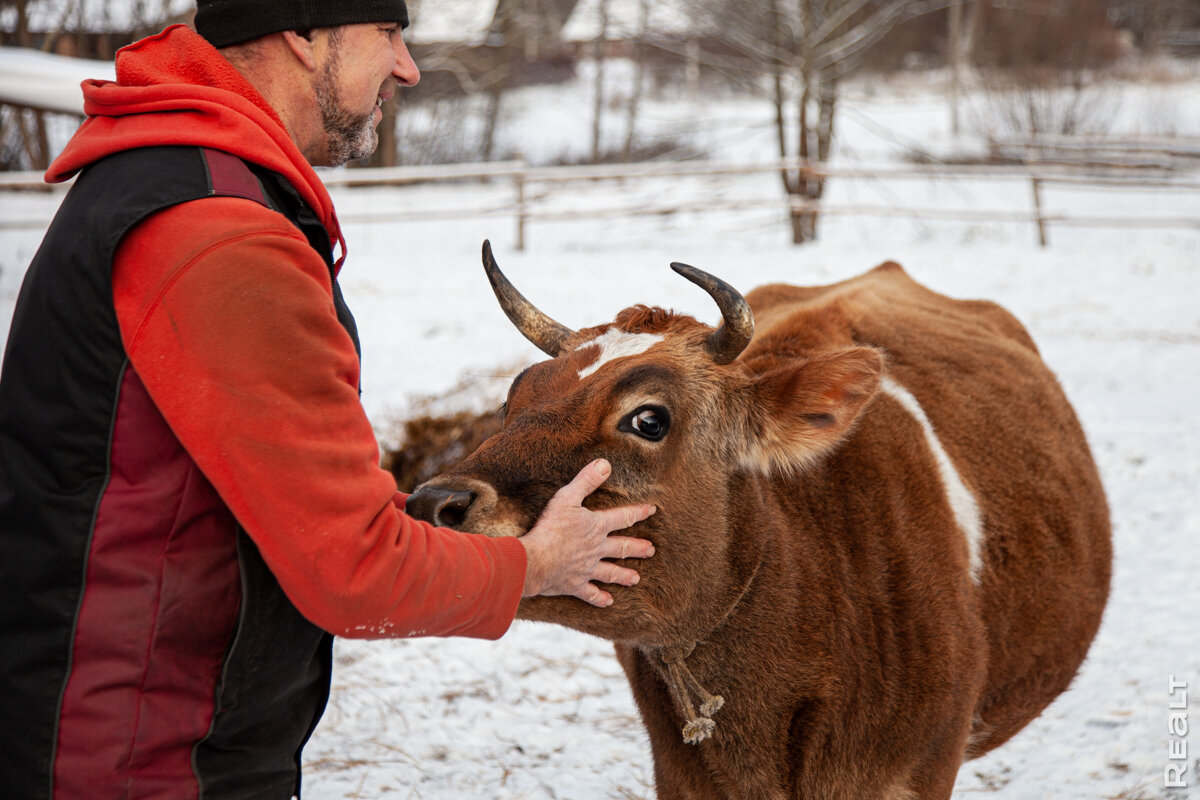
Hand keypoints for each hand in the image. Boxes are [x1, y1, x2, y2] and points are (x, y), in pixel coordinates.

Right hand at [520, 459, 655, 607]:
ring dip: (624, 575)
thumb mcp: (567, 498)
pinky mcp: (575, 584)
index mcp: (596, 527)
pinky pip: (590, 593)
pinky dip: (599, 598)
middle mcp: (596, 549)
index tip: (652, 511)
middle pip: (621, 548)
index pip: (622, 517)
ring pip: (611, 572)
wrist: (537, 560)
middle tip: (651, 550)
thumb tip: (605, 464)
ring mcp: (587, 569)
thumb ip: (586, 481)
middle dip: (637, 547)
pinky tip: (608, 601)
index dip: (638, 512)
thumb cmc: (550, 527)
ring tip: (636, 579)